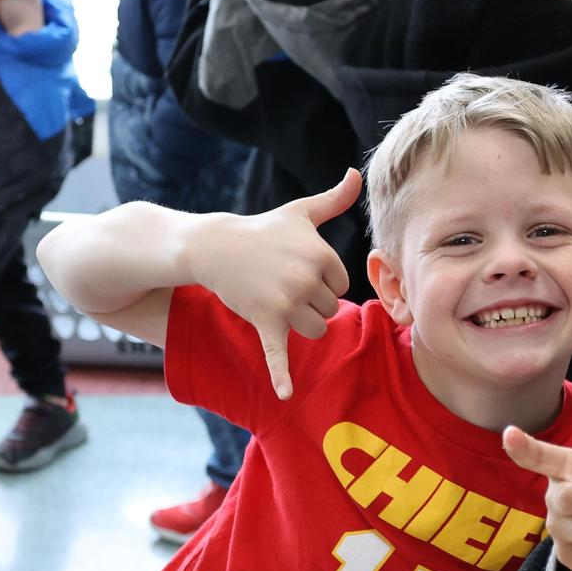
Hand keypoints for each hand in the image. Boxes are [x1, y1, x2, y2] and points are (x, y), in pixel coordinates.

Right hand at [187, 169, 361, 398]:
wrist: (213, 246)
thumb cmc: (262, 231)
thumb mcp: (300, 214)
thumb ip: (334, 199)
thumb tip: (358, 175)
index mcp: (321, 254)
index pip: (341, 285)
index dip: (321, 280)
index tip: (296, 267)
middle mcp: (305, 277)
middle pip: (329, 309)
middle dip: (309, 301)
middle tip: (281, 282)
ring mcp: (285, 301)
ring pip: (315, 329)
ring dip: (299, 322)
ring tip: (275, 300)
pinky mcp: (266, 321)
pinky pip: (278, 354)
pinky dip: (281, 376)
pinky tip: (286, 395)